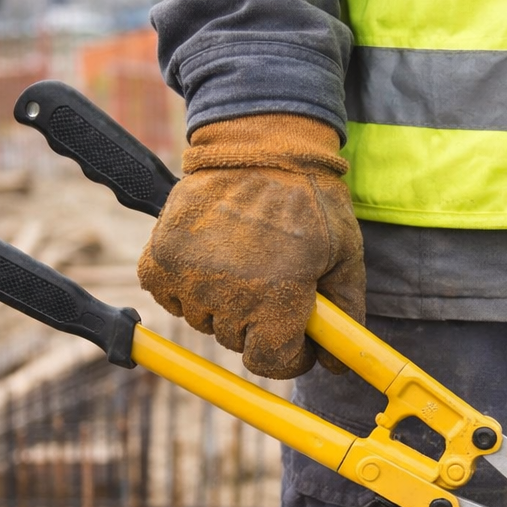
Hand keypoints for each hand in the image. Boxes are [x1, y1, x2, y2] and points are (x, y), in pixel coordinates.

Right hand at [137, 114, 365, 378]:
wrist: (262, 143)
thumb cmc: (312, 201)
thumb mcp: (346, 256)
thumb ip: (346, 314)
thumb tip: (337, 363)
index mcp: (276, 299)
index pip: (270, 363)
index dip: (288, 355)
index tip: (296, 341)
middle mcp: (227, 294)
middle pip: (237, 342)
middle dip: (259, 324)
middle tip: (273, 284)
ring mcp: (189, 276)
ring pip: (203, 321)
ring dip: (221, 305)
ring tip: (243, 262)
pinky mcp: (160, 256)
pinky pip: (168, 297)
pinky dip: (186, 286)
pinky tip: (209, 258)